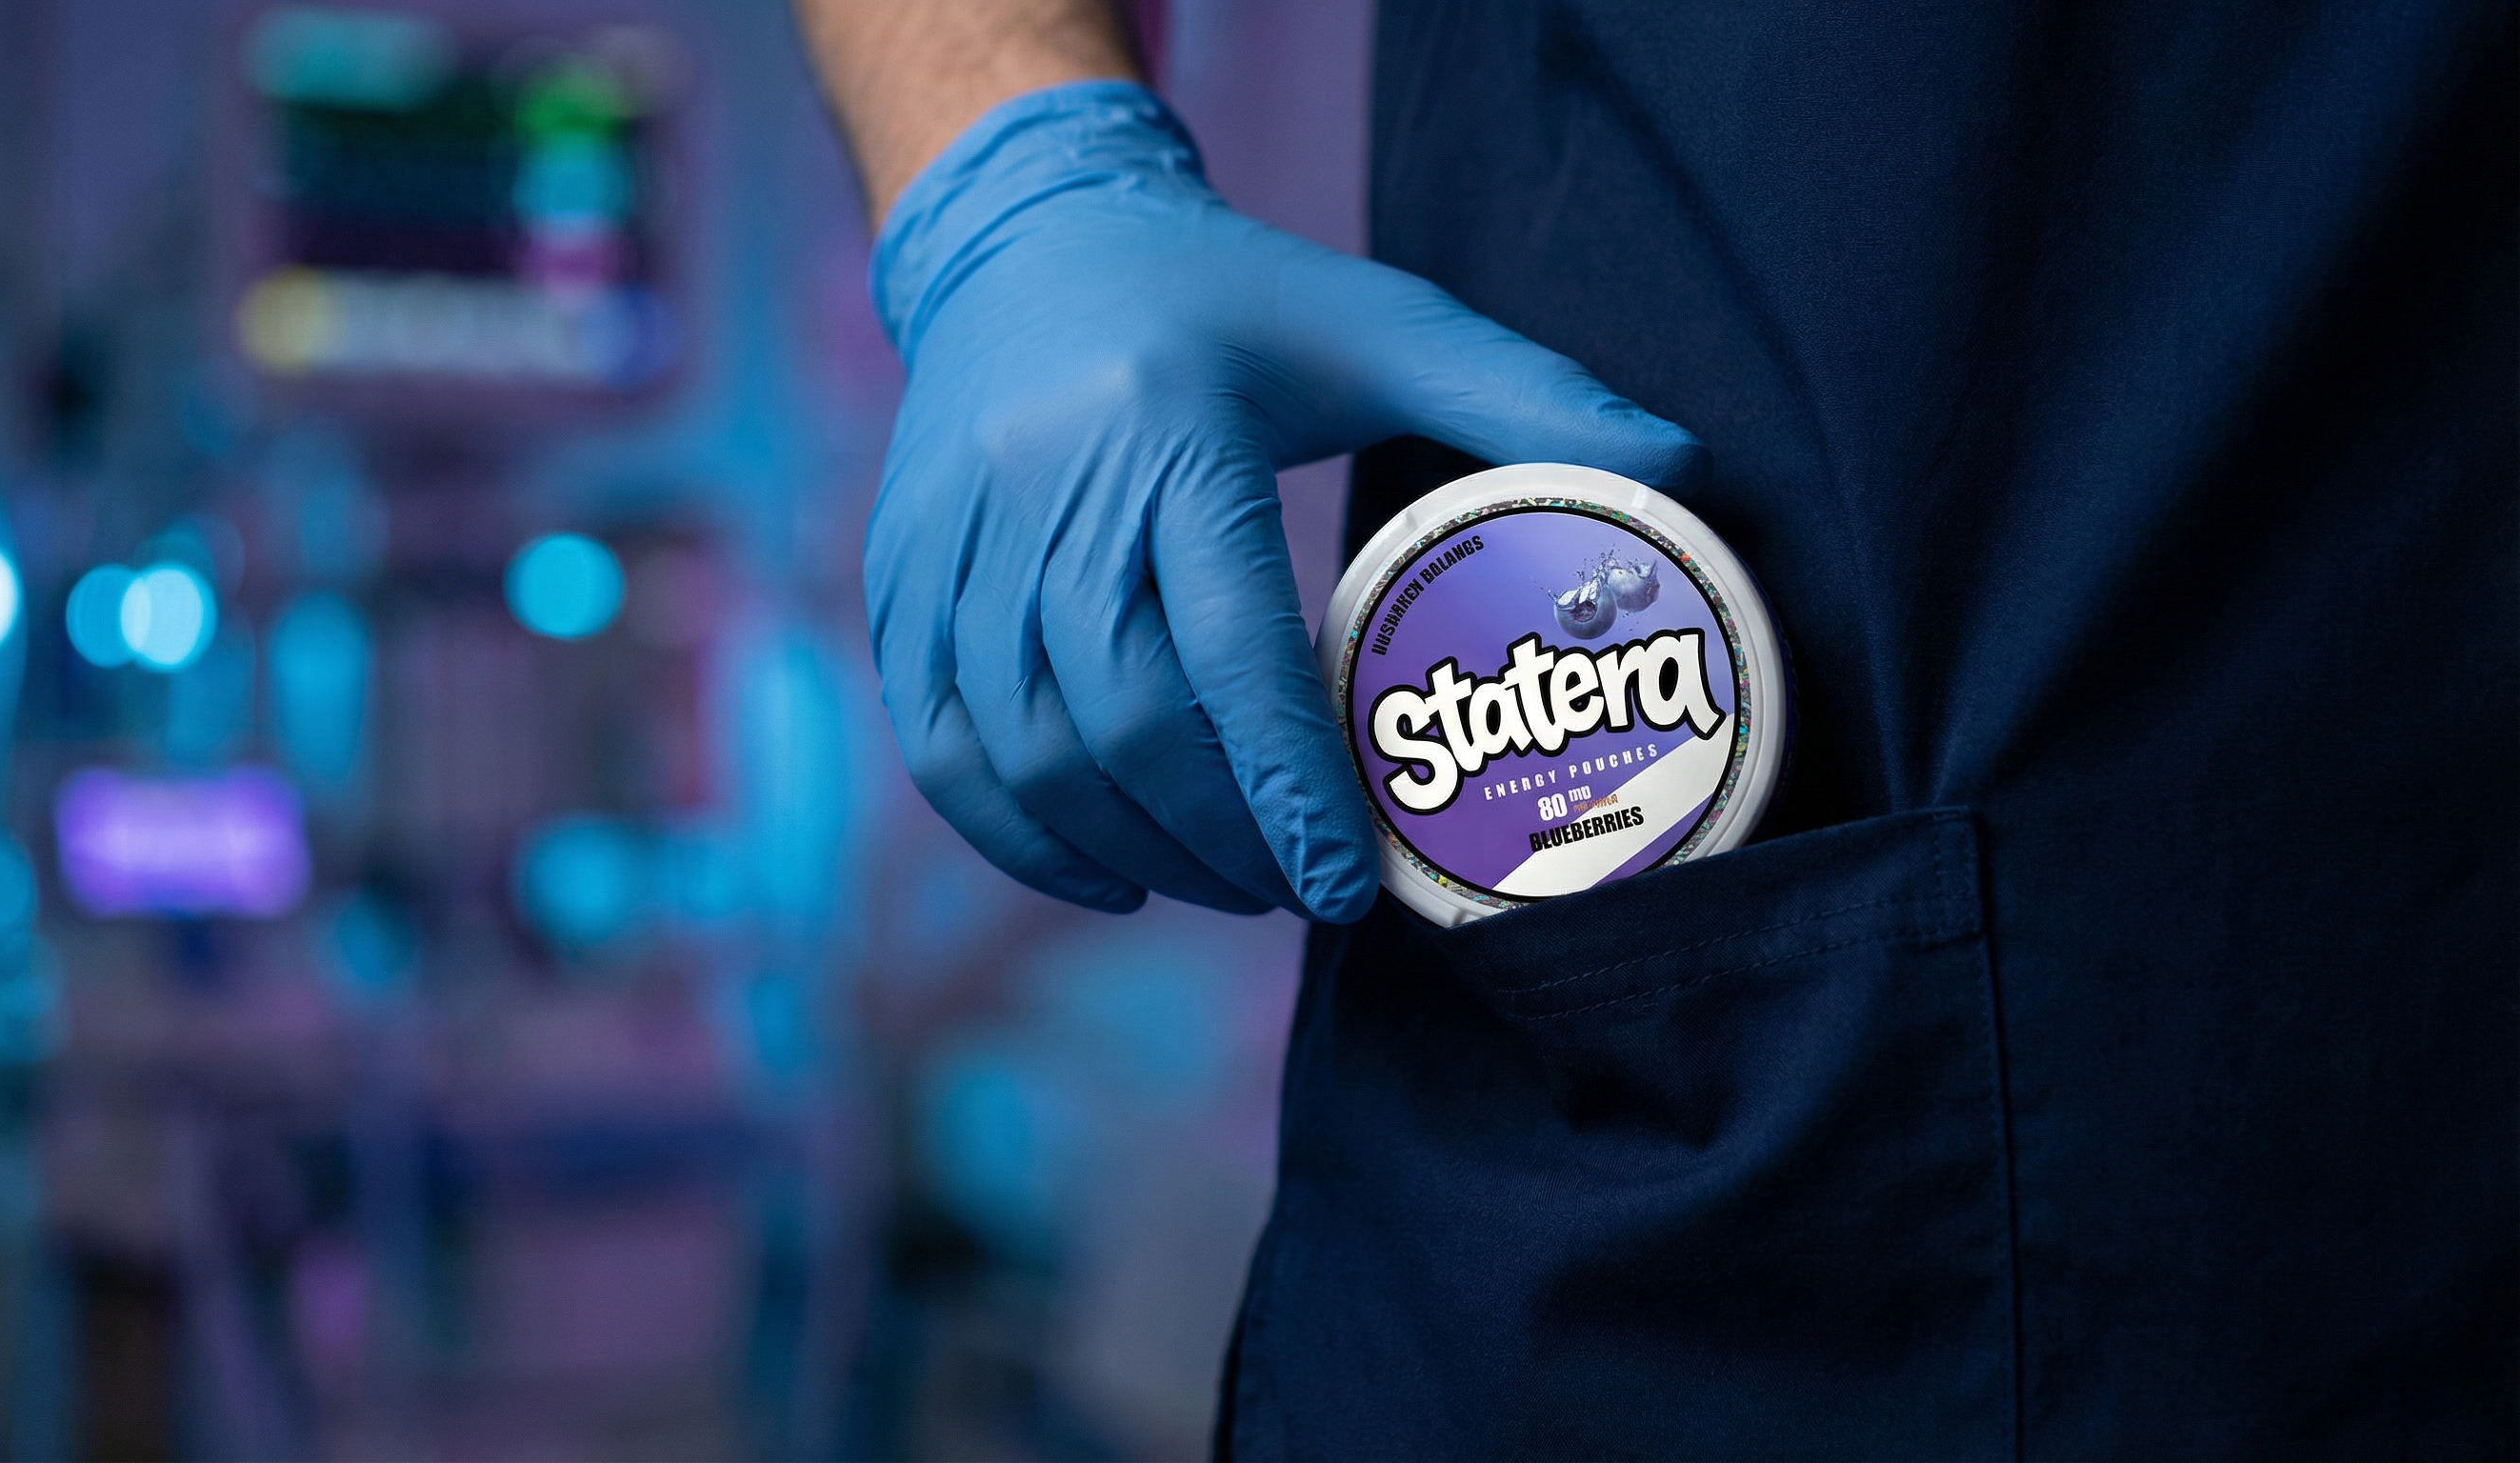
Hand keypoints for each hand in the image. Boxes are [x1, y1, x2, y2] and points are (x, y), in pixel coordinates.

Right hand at [867, 82, 1706, 920]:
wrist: (1027, 244)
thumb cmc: (1222, 298)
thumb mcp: (1377, 321)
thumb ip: (1527, 396)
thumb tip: (1690, 477)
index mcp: (1167, 428)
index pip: (1223, 645)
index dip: (1283, 785)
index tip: (1344, 884)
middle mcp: (1042, 489)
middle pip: (1118, 721)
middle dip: (1219, 837)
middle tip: (1300, 893)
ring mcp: (952, 540)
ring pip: (1026, 751)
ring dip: (1133, 848)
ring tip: (1226, 882)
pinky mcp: (900, 580)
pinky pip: (943, 746)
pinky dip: (1020, 836)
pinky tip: (1110, 875)